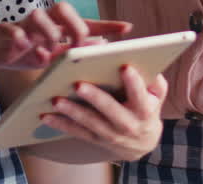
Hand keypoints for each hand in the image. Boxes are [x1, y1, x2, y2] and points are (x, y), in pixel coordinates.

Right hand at [0, 2, 131, 75]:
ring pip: (38, 15)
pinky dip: (18, 37)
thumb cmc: (21, 52)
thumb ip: (70, 52)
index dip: (106, 25)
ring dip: (49, 31)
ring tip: (52, 47)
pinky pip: (11, 31)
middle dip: (75, 25)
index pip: (84, 23)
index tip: (127, 28)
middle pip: (63, 9)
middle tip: (79, 44)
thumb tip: (98, 48)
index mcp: (56, 28)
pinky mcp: (2, 32)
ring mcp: (22, 25)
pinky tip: (23, 46)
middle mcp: (42, 22)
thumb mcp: (48, 56)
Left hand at [40, 64, 168, 160]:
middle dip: (94, 97)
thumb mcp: (157, 94)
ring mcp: (110, 134)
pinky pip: (76, 132)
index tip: (124, 67)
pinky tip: (45, 115)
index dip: (133, 82)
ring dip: (71, 111)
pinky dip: (60, 124)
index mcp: (144, 110)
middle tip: (78, 84)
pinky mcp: (95, 139)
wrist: (143, 142)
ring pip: (89, 122)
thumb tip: (140, 59)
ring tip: (56, 99)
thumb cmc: (148, 107)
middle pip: (110, 110)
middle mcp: (127, 124)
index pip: (139, 95)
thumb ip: (153, 78)